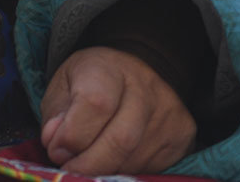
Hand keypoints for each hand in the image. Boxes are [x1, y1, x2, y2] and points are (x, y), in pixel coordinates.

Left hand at [39, 45, 195, 175]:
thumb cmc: (94, 82)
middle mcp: (147, 86)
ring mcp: (170, 112)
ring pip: (134, 161)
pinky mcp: (183, 135)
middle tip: (72, 170)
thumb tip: (56, 144)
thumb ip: (56, 114)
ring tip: (95, 160)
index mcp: (110, 67)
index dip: (72, 136)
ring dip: (107, 170)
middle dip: (89, 166)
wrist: (141, 68)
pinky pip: (152, 168)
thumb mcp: (64, 86)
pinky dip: (127, 171)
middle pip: (120, 140)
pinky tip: (118, 160)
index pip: (96, 104)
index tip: (57, 150)